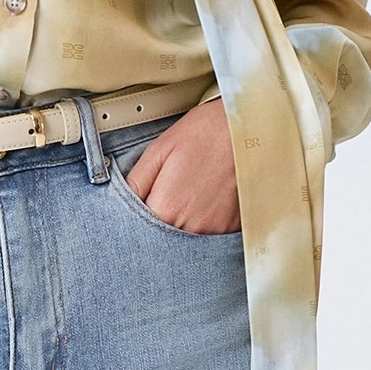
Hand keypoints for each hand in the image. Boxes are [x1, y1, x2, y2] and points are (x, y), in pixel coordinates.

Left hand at [123, 96, 240, 233]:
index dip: (138, 217)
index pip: (139, 230)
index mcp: (167, 208)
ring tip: (189, 195)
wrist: (248, 129)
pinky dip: (202, 223)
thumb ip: (136, 182)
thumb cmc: (205, 133)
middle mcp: (191, 227)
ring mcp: (214, 230)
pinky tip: (205, 200)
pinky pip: (209, 236)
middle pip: (162, 239)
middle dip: (158, 223)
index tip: (145, 204)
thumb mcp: (160, 150)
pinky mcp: (232, 229)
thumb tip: (121, 201)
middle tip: (167, 196)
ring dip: (181, 224)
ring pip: (186, 240)